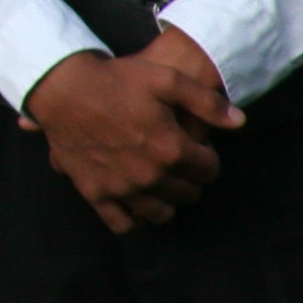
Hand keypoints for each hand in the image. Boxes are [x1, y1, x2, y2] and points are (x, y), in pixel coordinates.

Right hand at [20, 36, 240, 232]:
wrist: (62, 87)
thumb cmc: (116, 80)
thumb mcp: (165, 78)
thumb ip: (206, 102)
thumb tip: (240, 122)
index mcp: (171, 149)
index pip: (210, 170)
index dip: (207, 156)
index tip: (196, 146)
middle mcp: (150, 175)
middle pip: (188, 192)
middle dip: (190, 178)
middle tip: (177, 159)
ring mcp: (122, 188)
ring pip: (162, 213)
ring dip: (167, 200)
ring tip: (160, 181)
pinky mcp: (95, 192)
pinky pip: (123, 224)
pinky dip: (135, 220)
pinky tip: (137, 205)